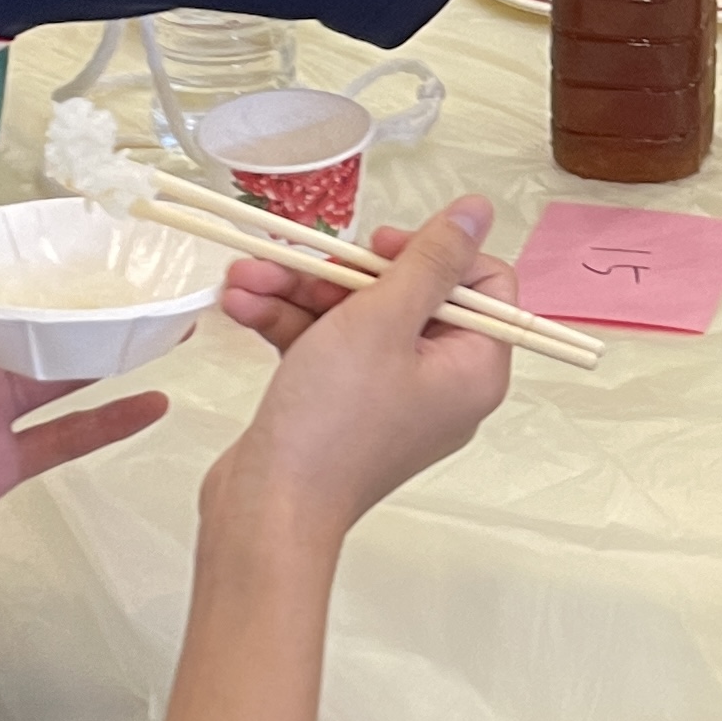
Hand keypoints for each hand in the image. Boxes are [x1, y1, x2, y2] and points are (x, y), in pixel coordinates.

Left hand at [0, 287, 168, 669]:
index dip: (33, 259)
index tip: (92, 238)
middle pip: (37, 325)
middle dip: (91, 301)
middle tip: (155, 278)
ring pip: (60, 376)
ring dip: (111, 353)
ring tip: (170, 325)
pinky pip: (59, 441)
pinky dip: (106, 424)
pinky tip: (152, 404)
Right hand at [209, 202, 517, 540]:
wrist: (267, 510)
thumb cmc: (333, 419)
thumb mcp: (383, 320)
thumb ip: (430, 260)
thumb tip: (477, 210)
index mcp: (474, 368)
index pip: (482, 285)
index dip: (433, 254)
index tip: (380, 248)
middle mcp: (440, 383)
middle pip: (408, 296)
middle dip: (340, 273)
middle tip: (300, 258)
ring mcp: (387, 397)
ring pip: (354, 318)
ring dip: (299, 291)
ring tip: (244, 278)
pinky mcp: (341, 407)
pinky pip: (324, 348)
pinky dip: (287, 324)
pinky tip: (239, 305)